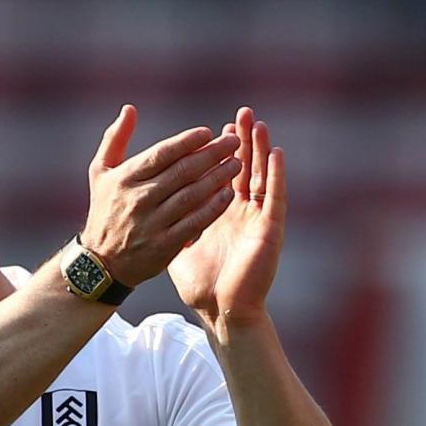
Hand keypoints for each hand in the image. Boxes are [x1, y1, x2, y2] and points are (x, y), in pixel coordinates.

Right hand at [81, 105, 239, 286]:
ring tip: (237, 165)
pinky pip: (194, 223)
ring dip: (218, 178)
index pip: (161, 154)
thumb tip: (130, 109)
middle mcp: (137, 199)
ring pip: (191, 196)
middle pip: (181, 172)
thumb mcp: (100, 173)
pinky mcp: (163, 246)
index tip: (208, 132)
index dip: (187, 141)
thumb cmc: (105, 211)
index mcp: (124, 179)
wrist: (100, 263)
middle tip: (233, 143)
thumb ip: (115, 139)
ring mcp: (151, 224)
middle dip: (211, 155)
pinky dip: (213, 208)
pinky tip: (228, 195)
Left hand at [167, 106, 286, 327]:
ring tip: (256, 123)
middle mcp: (241, 213)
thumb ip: (169, 227)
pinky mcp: (270, 230)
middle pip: (243, 169)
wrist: (220, 311)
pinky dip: (276, 174)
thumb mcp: (179, 250)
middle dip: (240, 142)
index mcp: (220, 215)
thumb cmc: (202, 286)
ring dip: (259, 149)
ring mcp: (257, 219)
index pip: (220, 176)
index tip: (213, 130)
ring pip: (262, 176)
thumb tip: (149, 214)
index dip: (217, 154)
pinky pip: (275, 196)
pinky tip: (275, 152)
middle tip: (238, 113)